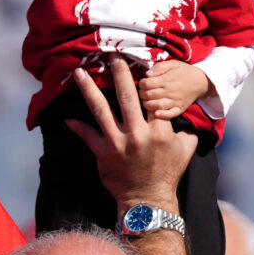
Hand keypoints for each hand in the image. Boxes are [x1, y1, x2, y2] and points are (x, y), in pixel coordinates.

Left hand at [68, 57, 195, 212]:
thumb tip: (187, 115)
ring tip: (79, 72)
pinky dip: (76, 125)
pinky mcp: (103, 154)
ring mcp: (118, 143)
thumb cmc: (167, 174)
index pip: (153, 97)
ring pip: (101, 110)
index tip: (139, 61)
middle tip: (111, 54)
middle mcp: (138, 133)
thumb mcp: (186, 149)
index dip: (147, 79)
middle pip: (126, 96)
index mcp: (160, 130)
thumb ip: (187, 129)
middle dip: (119, 72)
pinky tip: (66, 114)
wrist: (147, 200)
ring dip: (89, 89)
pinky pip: (87, 135)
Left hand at [136, 59, 209, 120]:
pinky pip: (170, 114)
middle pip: (149, 95)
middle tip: (141, 92)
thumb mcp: (173, 64)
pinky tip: (156, 113)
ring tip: (146, 100)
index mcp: (167, 79)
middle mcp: (170, 91)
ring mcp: (175, 101)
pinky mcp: (180, 108)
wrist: (200, 81)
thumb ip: (159, 67)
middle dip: (141, 94)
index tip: (142, 83)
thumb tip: (147, 74)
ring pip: (157, 105)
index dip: (141, 83)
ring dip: (147, 104)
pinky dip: (162, 115)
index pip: (148, 83)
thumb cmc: (184, 71)